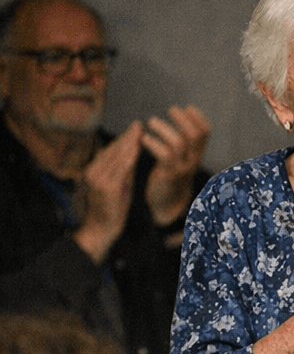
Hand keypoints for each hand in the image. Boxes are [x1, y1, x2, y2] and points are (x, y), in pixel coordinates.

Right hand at [72, 122, 142, 262]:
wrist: (101, 230)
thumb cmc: (111, 209)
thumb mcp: (119, 185)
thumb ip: (124, 170)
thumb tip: (133, 153)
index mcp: (94, 170)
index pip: (110, 150)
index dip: (123, 138)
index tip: (135, 127)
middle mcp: (93, 172)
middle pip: (112, 150)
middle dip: (126, 136)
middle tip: (138, 124)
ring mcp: (98, 179)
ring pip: (116, 156)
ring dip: (128, 142)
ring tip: (139, 130)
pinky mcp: (107, 187)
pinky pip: (120, 168)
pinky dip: (128, 156)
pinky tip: (136, 147)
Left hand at [142, 105, 210, 225]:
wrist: (166, 204)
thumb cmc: (169, 174)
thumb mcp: (179, 156)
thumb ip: (181, 140)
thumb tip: (178, 114)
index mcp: (197, 153)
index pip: (206, 132)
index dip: (198, 117)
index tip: (186, 107)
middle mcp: (193, 160)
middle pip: (194, 135)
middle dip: (182, 119)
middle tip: (169, 110)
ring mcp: (183, 168)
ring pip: (179, 143)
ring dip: (164, 128)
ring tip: (150, 122)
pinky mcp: (169, 176)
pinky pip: (164, 156)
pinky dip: (153, 143)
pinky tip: (144, 138)